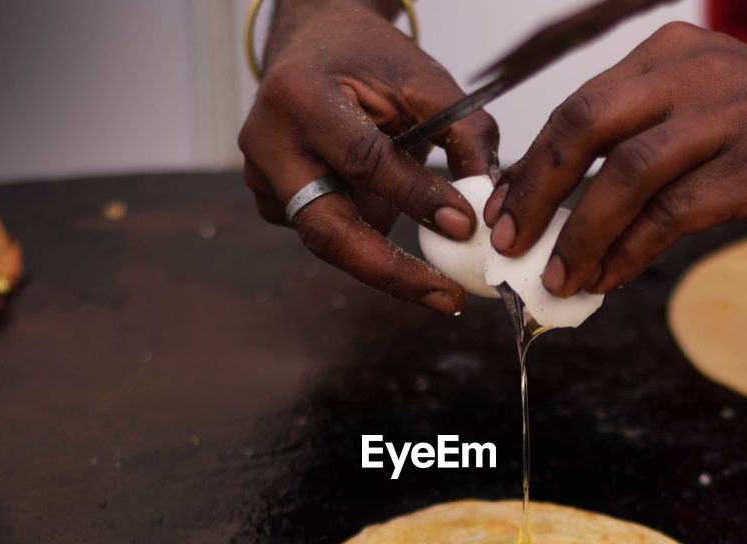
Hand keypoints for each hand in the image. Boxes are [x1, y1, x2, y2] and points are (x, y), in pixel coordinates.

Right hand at [238, 0, 498, 313]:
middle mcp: (268, 141)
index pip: (363, 161)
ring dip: (386, 249)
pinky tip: (393, 210)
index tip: (463, 227)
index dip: (414, 198)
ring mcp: (260, 177)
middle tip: (446, 298)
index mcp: (301, 97)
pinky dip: (368, 232)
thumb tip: (486, 208)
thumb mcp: (426, 82)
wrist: (315, 42)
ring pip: (331, 238)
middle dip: (391, 272)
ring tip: (435, 250)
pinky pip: (328, 232)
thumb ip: (464, 135)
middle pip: (328, 230)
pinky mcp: (269, 201)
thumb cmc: (371, 60)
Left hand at [483, 22, 746, 297]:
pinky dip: (632, 251)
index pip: (576, 107)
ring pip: (624, 174)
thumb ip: (649, 146)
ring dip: (581, 233)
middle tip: (513, 244)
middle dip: (536, 192)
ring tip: (561, 278)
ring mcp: (727, 116)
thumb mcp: (709, 111)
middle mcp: (689, 75)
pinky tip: (611, 279)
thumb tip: (577, 216)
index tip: (505, 213)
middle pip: (582, 126)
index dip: (531, 165)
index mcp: (668, 56)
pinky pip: (674, 213)